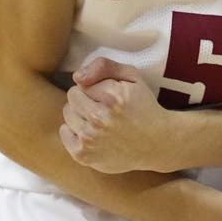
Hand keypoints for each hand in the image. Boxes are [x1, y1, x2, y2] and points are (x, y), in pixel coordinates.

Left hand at [59, 57, 175, 172]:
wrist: (157, 143)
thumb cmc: (143, 107)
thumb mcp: (133, 77)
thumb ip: (104, 66)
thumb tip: (77, 76)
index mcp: (113, 97)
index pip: (83, 82)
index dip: (97, 86)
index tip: (110, 94)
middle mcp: (100, 118)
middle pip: (72, 96)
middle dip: (86, 98)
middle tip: (104, 107)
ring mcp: (91, 138)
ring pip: (68, 112)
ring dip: (81, 114)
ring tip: (100, 119)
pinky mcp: (84, 154)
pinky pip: (64, 132)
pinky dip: (75, 130)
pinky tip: (93, 132)